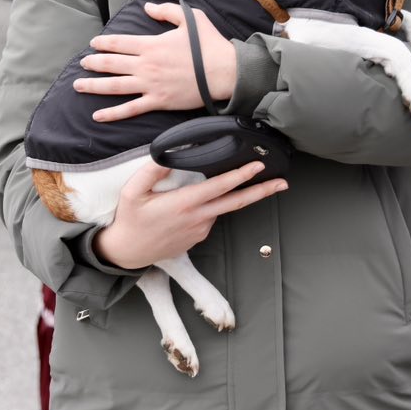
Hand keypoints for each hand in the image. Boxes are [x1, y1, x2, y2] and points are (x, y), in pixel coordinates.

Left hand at [77, 1, 237, 121]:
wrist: (224, 71)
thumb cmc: (209, 44)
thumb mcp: (189, 18)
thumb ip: (166, 11)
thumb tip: (147, 9)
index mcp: (151, 45)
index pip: (119, 43)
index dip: (103, 43)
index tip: (93, 44)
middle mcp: (146, 65)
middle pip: (112, 64)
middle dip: (93, 63)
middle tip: (82, 64)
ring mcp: (150, 85)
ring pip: (115, 86)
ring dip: (94, 86)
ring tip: (79, 85)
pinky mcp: (158, 102)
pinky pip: (131, 108)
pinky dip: (113, 113)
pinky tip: (97, 115)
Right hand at [91, 158, 286, 269]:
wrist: (127, 253)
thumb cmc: (129, 219)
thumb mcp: (132, 191)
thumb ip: (151, 171)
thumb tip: (168, 156)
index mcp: (184, 204)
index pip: (219, 187)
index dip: (240, 175)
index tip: (258, 166)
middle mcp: (197, 218)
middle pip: (236, 203)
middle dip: (262, 192)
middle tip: (283, 183)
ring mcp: (200, 230)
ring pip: (221, 208)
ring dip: (231, 195)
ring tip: (236, 180)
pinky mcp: (198, 238)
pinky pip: (209, 217)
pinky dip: (211, 206)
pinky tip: (198, 201)